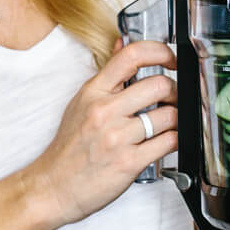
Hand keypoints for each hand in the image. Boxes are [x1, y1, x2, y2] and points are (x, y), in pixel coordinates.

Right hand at [25, 39, 179, 227]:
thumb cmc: (68, 148)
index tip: (171, 58)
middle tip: (174, 98)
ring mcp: (117, 137)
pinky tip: (167, 140)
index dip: (160, 51)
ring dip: (176, 118)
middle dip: (175, 91)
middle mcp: (105, 111)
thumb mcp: (81, 103)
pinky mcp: (129, 163)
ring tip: (168, 123)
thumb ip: (106, 75)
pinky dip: (175, 140)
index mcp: (93, 92)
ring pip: (169, 115)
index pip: (131, 55)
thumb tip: (123, 43)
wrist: (53, 187)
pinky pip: (168, 143)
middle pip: (159, 85)